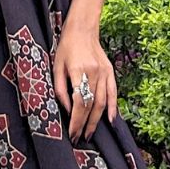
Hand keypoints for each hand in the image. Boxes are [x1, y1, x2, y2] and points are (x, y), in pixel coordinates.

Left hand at [52, 20, 117, 143]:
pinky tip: (111, 120)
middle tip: (80, 139)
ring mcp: (104, 72)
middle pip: (92, 105)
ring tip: (90, 134)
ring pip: (102, 102)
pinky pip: (113, 92)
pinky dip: (113, 107)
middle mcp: (94, 73)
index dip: (76, 121)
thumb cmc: (65, 48)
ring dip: (97, 120)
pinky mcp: (110, 71)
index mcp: (78, 71)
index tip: (72, 133)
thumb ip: (60, 89)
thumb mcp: (56, 67)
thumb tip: (67, 110)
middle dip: (85, 125)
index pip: (79, 102)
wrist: (82, 29)